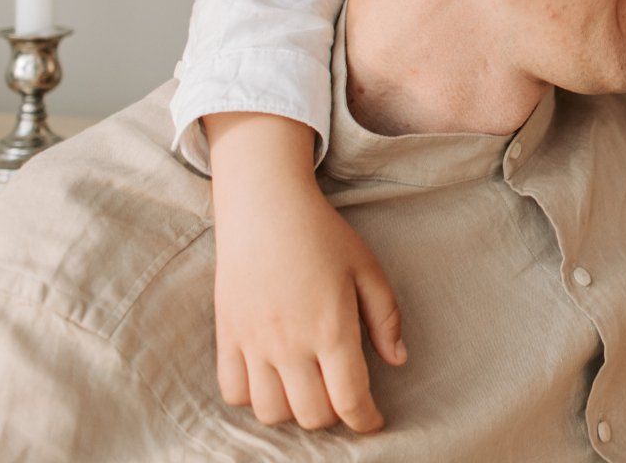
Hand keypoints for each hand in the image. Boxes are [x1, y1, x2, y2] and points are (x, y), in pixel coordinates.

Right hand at [206, 113, 406, 433]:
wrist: (265, 206)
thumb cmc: (323, 235)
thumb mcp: (367, 269)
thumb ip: (386, 318)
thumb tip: (398, 360)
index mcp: (332, 329)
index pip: (350, 399)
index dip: (366, 420)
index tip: (373, 421)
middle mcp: (291, 344)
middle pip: (312, 415)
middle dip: (335, 415)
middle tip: (342, 397)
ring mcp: (254, 343)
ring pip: (271, 412)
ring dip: (293, 411)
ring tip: (308, 389)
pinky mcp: (227, 336)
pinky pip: (232, 392)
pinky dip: (252, 397)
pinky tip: (271, 378)